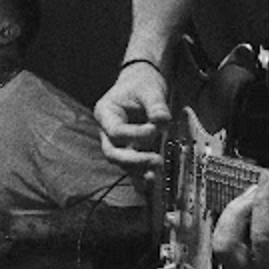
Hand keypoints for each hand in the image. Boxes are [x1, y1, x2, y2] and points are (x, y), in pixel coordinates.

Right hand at [94, 63, 170, 185]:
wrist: (142, 85)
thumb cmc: (141, 84)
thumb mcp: (150, 89)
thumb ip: (156, 105)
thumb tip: (162, 120)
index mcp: (105, 113)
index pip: (115, 131)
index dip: (134, 134)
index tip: (154, 130)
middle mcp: (107, 131)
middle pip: (112, 152)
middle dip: (133, 160)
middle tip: (155, 160)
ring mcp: (118, 143)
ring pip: (121, 162)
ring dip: (137, 170)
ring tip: (154, 175)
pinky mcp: (130, 150)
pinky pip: (132, 166)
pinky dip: (140, 176)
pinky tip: (151, 183)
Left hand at [210, 178, 268, 268]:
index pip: (263, 237)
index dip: (263, 203)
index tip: (268, 178)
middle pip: (226, 242)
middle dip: (237, 209)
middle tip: (257, 187)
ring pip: (221, 242)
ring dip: (233, 214)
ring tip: (255, 195)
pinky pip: (228, 243)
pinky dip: (236, 223)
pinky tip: (253, 208)